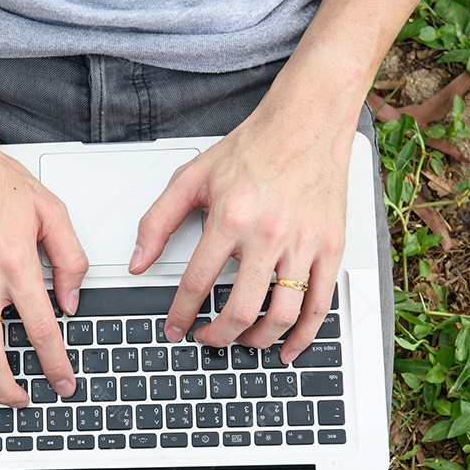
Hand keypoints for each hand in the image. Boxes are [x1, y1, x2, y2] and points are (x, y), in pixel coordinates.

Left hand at [130, 113, 349, 363]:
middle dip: (218, 336)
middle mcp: (269, 234)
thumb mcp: (191, 177)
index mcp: (231, 217)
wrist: (307, 121)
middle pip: (242, 309)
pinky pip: (320, 304)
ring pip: (284, 314)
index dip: (181, 314)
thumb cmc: (253, 147)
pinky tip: (288, 347)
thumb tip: (138, 261)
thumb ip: (158, 221)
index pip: (197, 282)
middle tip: (206, 339)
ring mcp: (304, 243)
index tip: (174, 328)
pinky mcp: (331, 247)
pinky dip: (305, 335)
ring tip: (243, 341)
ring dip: (258, 340)